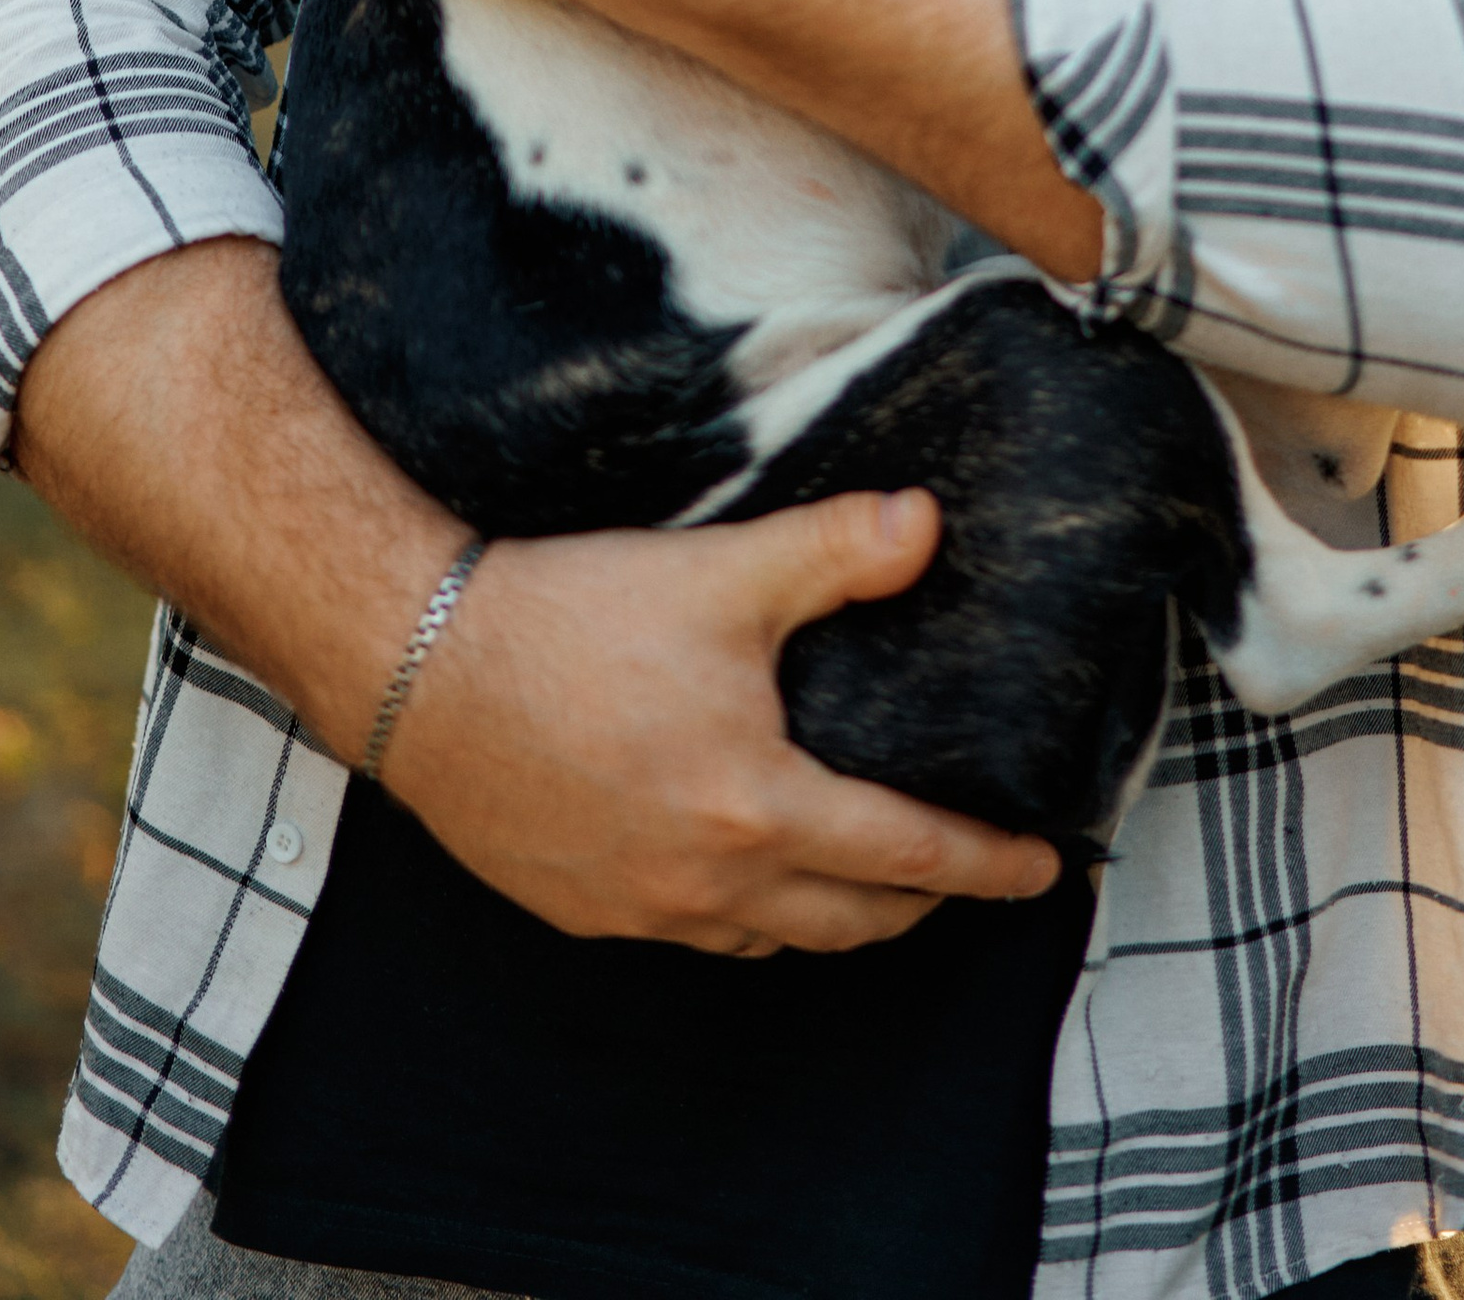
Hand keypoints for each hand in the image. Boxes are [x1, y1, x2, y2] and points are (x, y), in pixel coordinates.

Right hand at [387, 489, 1059, 951]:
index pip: (908, 857)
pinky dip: (748, 916)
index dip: (985, 864)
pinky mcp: (584, 907)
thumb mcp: (722, 573)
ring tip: (868, 873)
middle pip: (852, 922)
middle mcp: (706, 882)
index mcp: (758, 809)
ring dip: (835, 916)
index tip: (1043, 868)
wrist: (419, 666)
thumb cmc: (567, 619)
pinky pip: (697, 935)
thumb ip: (837, 550)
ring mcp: (641, 907)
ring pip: (773, 939)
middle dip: (923, 903)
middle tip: (968, 872)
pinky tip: (748, 870)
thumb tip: (927, 525)